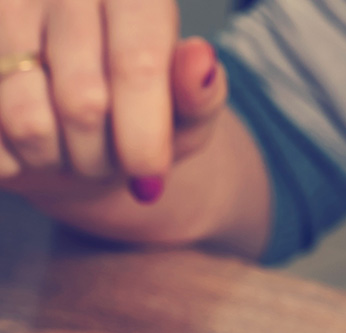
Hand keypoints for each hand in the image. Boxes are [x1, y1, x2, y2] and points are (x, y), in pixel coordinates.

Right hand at [0, 0, 224, 204]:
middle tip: (109, 161)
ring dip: (56, 160)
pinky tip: (30, 149)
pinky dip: (14, 162)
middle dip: (101, 157)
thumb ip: (201, 94)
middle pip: (82, 101)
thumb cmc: (141, 114)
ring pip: (27, 121)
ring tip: (72, 151)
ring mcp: (6, 12)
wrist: (77, 125)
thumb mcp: (188, 112)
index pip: (137, 64)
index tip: (148, 178)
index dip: (144, 135)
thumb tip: (200, 61)